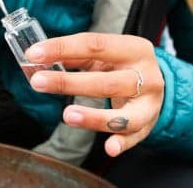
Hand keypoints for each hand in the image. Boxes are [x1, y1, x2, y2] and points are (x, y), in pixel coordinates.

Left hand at [24, 33, 164, 156]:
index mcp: (134, 48)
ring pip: (123, 114)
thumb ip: (76, 55)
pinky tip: (109, 147)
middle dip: (69, 83)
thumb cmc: (122, 66)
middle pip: (106, 81)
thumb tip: (39, 57)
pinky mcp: (148, 124)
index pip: (95, 44)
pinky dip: (121, 143)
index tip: (34, 53)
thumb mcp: (104, 55)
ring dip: (94, 117)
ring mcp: (149, 103)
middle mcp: (146, 75)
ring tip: (67, 115)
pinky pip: (134, 136)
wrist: (157, 84)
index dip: (62, 48)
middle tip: (38, 82)